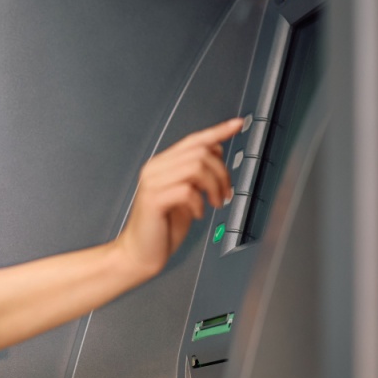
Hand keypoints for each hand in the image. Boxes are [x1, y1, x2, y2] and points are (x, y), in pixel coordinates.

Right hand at [115, 117, 241, 277]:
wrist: (140, 253)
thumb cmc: (162, 228)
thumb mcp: (187, 195)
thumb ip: (198, 174)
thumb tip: (216, 153)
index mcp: (162, 165)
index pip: (193, 140)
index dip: (217, 131)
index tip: (237, 124)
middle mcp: (155, 169)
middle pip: (200, 152)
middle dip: (221, 172)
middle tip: (224, 194)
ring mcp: (152, 183)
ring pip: (196, 167)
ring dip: (214, 186)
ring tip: (214, 203)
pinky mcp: (153, 199)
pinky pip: (187, 190)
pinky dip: (199, 203)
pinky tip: (197, 213)